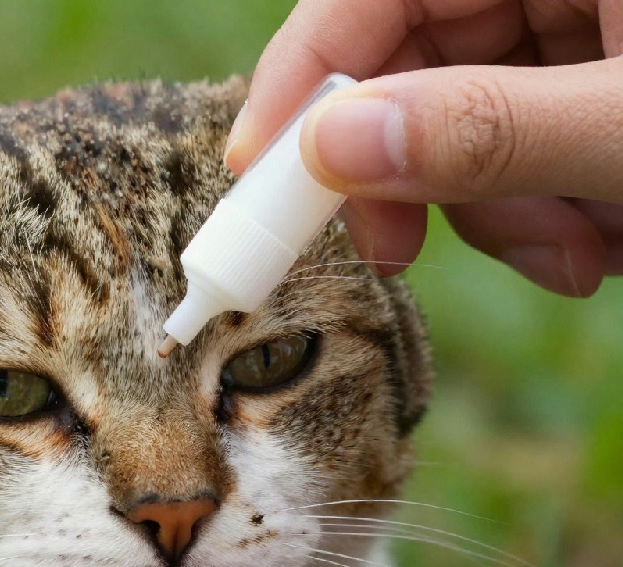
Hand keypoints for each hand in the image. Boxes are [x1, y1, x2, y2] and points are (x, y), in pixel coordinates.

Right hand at [225, 0, 622, 295]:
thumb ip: (486, 130)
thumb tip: (328, 147)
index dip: (301, 72)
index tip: (255, 170)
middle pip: (409, 67)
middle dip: (414, 178)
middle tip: (397, 255)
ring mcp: (576, 30)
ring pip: (458, 124)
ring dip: (496, 214)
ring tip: (578, 257)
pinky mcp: (592, 86)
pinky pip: (514, 148)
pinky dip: (539, 210)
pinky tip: (601, 237)